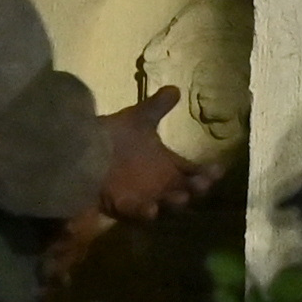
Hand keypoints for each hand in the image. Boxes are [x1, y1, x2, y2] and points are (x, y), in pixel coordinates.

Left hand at [69, 88, 200, 240]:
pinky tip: (153, 210)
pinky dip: (146, 213)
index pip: (193, 172)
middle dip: (197, 189)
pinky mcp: (126, 207)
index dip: (207, 172)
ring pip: (168, 206)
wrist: (82, 148)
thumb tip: (176, 88)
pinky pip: (139, 214)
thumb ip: (158, 106)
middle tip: (203, 184)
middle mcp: (160, 184)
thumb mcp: (139, 118)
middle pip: (186, 191)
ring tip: (181, 197)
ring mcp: (145, 197)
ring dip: (176, 203)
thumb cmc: (115, 135)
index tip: (218, 169)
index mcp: (166, 166)